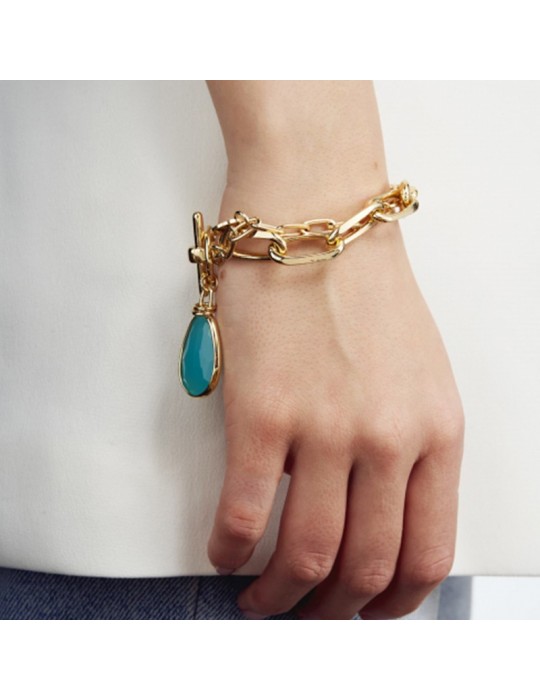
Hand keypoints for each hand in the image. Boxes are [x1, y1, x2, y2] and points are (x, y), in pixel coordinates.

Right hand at [206, 186, 464, 619]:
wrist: (315, 213)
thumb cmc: (362, 284)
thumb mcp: (420, 370)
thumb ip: (408, 444)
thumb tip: (373, 511)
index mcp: (436, 431)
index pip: (427, 553)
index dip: (393, 602)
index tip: (366, 613)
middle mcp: (387, 438)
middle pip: (365, 568)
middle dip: (332, 611)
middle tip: (307, 615)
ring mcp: (324, 428)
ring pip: (307, 556)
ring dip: (280, 597)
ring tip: (260, 600)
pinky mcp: (262, 412)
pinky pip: (242, 514)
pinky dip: (229, 550)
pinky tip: (223, 553)